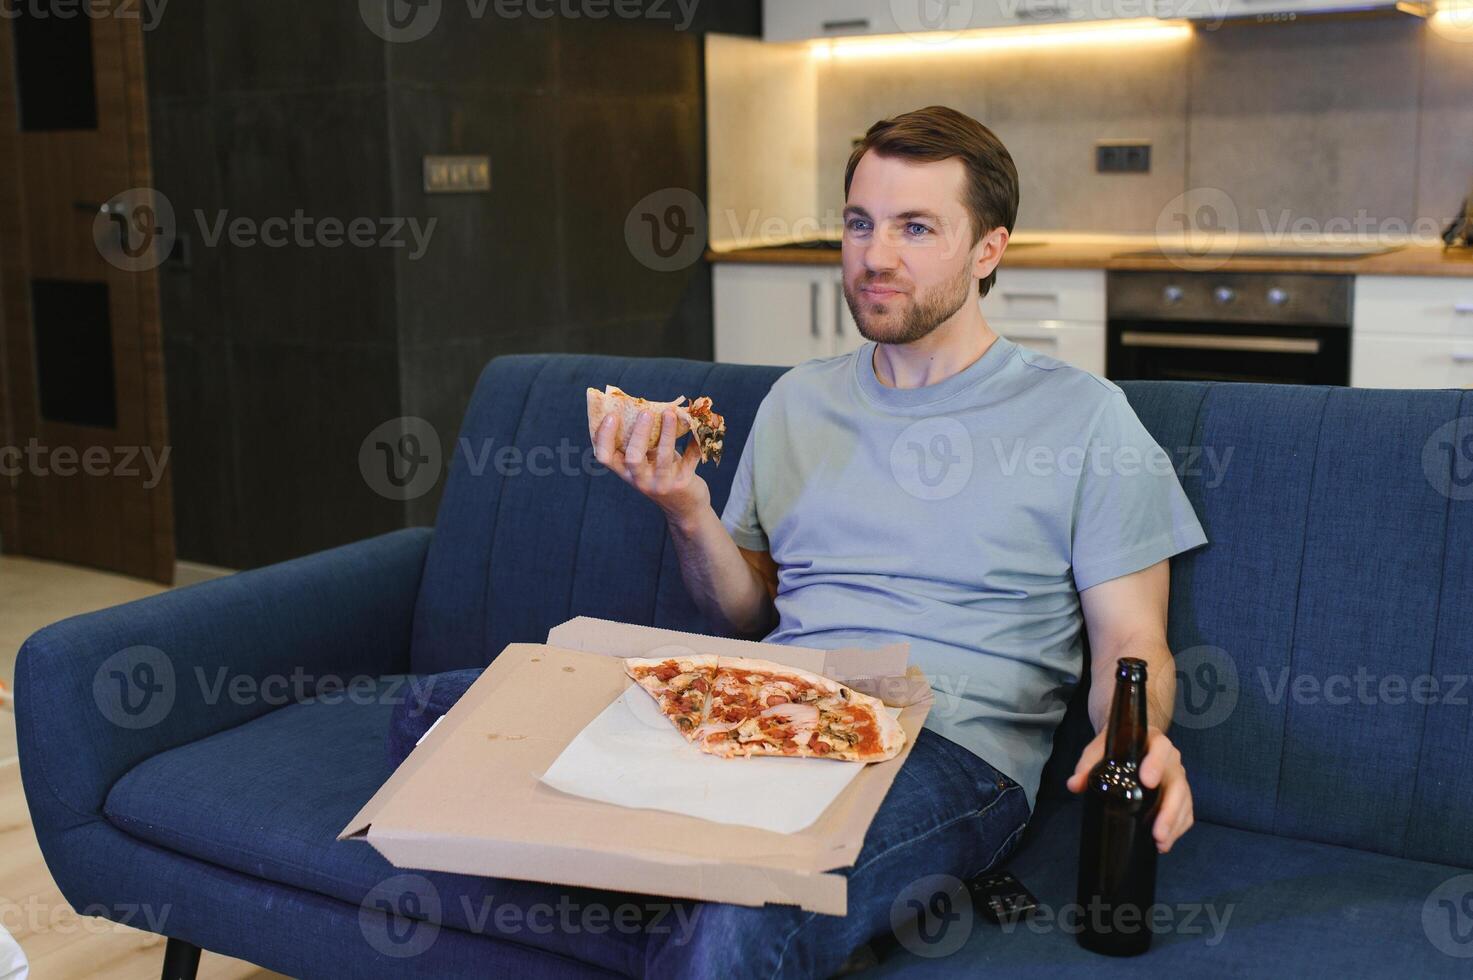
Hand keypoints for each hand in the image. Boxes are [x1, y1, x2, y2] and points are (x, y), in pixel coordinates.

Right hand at [592, 409, 709, 522]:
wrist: (685, 507)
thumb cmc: (661, 475)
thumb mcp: (646, 462)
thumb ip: (641, 442)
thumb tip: (643, 405)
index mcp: (625, 472)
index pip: (605, 457)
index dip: (604, 436)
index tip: (612, 415)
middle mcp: (640, 480)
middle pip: (633, 458)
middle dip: (639, 433)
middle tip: (646, 413)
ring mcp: (662, 483)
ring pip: (663, 456)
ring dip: (667, 432)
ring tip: (670, 413)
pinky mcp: (683, 482)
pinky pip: (690, 458)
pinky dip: (694, 441)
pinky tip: (696, 425)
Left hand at [1067, 725, 1193, 853]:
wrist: (1129, 740)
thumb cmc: (1116, 745)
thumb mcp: (1099, 749)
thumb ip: (1087, 764)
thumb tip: (1074, 784)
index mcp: (1153, 742)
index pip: (1160, 749)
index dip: (1156, 764)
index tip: (1148, 782)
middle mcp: (1171, 759)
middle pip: (1177, 784)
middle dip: (1169, 810)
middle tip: (1157, 831)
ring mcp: (1177, 777)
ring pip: (1184, 801)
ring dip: (1174, 824)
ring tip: (1160, 843)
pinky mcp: (1180, 793)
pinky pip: (1186, 811)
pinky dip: (1178, 828)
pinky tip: (1164, 843)